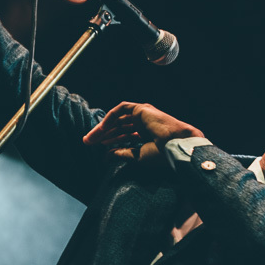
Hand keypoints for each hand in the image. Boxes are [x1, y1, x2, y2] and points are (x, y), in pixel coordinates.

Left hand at [83, 102, 203, 162]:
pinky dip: (110, 117)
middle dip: (103, 135)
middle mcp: (144, 124)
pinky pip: (121, 109)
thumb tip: (107, 155)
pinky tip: (102, 128)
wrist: (175, 144)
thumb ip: (122, 153)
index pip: (125, 136)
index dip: (111, 141)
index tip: (100, 148)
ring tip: (91, 138)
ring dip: (103, 128)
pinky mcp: (141, 109)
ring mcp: (143, 116)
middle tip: (88, 142)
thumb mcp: (137, 155)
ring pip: (117, 119)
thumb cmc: (161, 153)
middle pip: (118, 127)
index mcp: (146, 135)